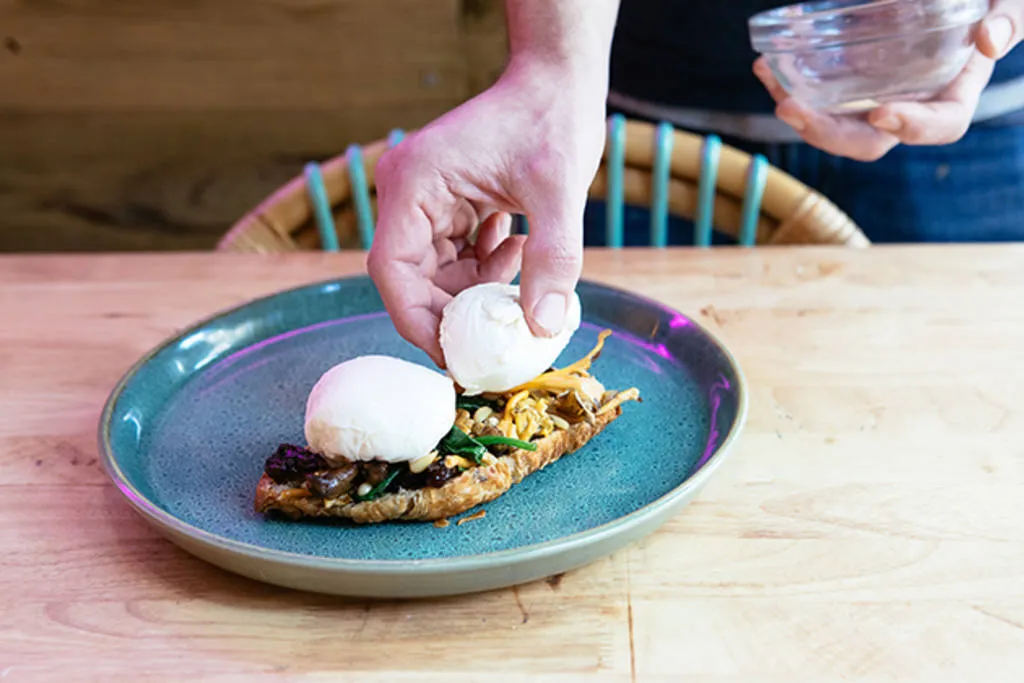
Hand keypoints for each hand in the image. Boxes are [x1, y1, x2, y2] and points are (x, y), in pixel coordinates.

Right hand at [367, 59, 606, 365]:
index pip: (393, 270)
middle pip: (411, 279)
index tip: (454, 357)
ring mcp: (426, 201)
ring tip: (519, 282)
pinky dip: (484, 270)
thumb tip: (541, 326)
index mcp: (413, 184)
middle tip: (494, 340)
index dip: (418, 320)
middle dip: (452, 313)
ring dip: (474, 291)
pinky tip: (518, 255)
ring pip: (434, 273)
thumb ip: (552, 259)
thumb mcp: (560, 190)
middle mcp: (408, 193)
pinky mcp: (448, 206)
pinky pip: (454, 258)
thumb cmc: (553, 119)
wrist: (557, 81)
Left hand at [753, 1, 1022, 160]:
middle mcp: (907, 109)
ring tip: (769, 77)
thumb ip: (1009, 20)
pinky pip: (815, 98)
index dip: (911, 126)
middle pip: (867, 141)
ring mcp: (874, 100)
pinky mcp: (847, 85)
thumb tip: (989, 41)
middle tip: (792, 109)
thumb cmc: (986, 7)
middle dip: (826, 133)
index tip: (881, 112)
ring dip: (797, 112)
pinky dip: (788, 85)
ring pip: (832, 124)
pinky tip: (765, 67)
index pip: (939, 127)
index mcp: (952, 97)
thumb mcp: (1009, 4)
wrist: (954, 4)